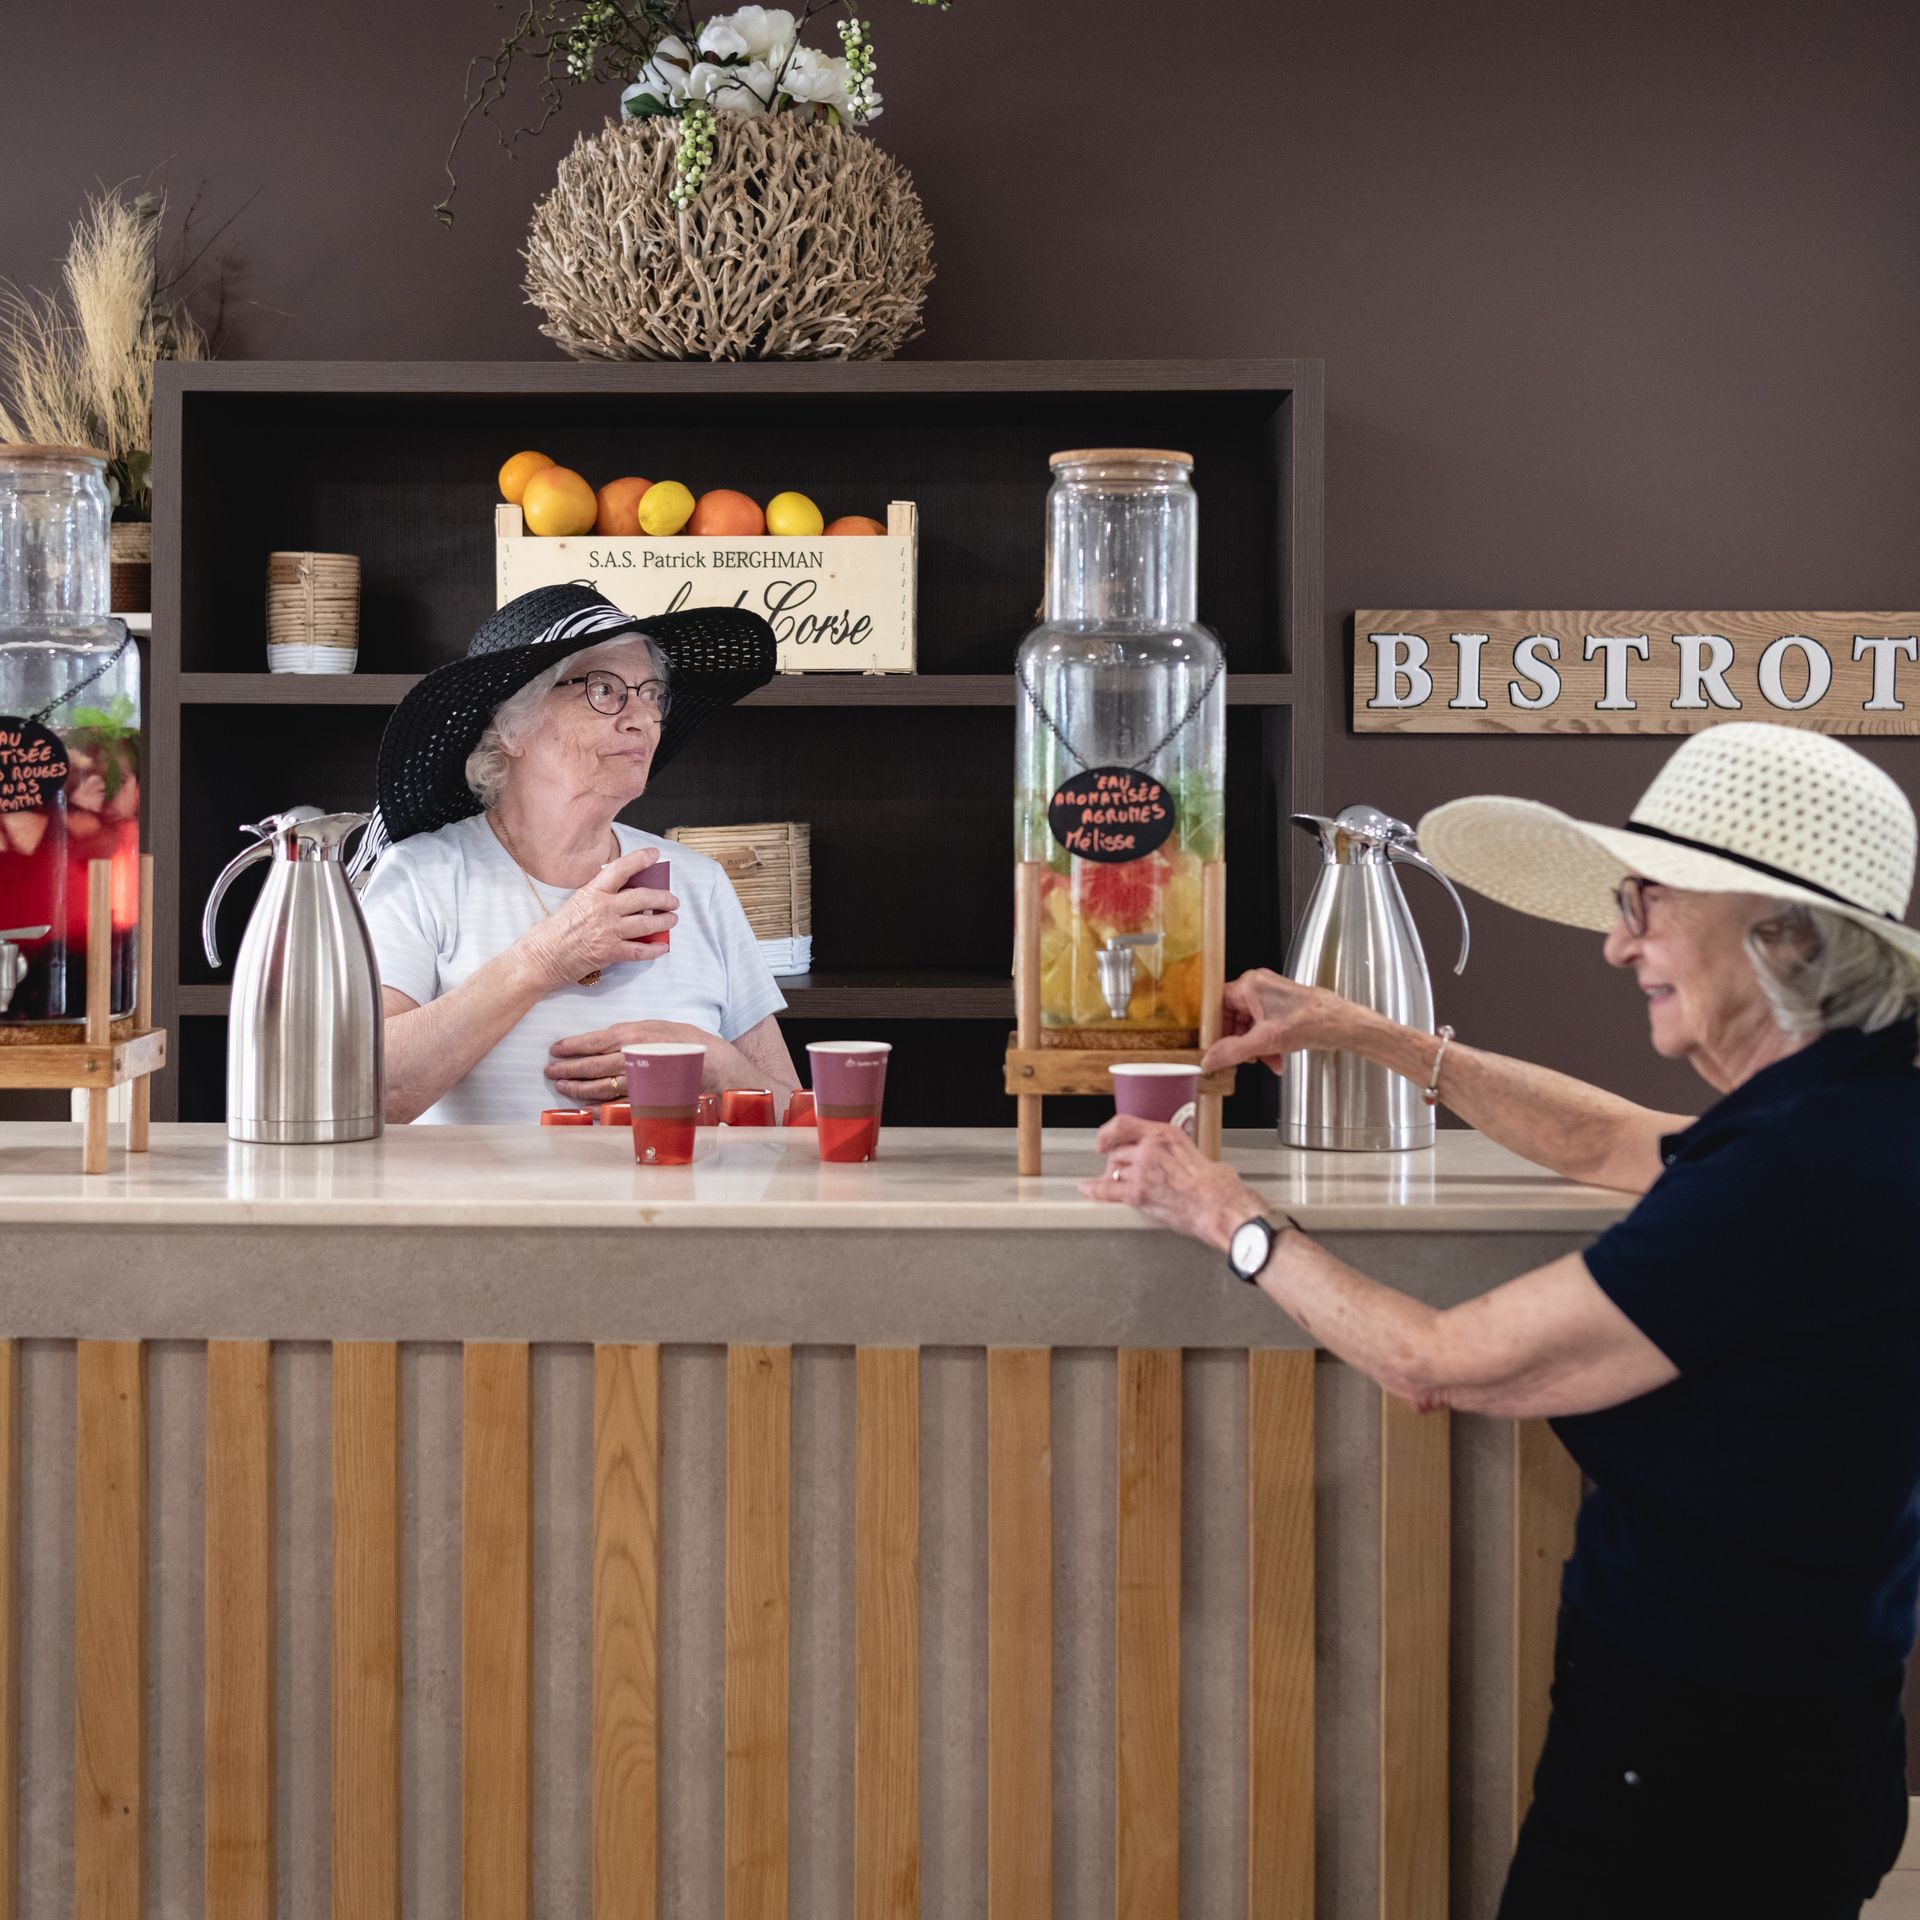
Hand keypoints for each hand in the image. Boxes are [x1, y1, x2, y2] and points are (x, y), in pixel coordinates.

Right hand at [517, 847, 678, 993]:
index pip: (619, 869)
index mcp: (592, 892)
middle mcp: (603, 909)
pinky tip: (663, 946)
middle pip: (642, 897)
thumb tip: (624, 891)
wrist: (541, 957)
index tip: (654, 854)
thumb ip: (598, 895)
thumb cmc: (554, 930)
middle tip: (672, 900)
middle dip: (663, 897)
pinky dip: (655, 948)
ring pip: (646, 923)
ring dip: (664, 921)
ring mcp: (608, 931)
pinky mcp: (610, 953)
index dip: (640, 859)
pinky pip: (640, 951)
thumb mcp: (575, 902)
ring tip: (672, 919)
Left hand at [546, 1019, 717, 1105]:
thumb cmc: (689, 1042)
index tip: (554, 1050)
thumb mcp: (659, 1026)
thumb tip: (605, 1038)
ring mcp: (637, 1081)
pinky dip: (597, 1108)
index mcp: (633, 1035)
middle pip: (590, 1066)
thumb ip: (631, 1031)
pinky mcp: (645, 1100)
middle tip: (550, 1071)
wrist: (717, 1066)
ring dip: (577, 1088)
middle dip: (566, 1069)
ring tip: (563, 1087)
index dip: (569, 1047)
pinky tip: (584, 1108)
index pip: (592, 1041)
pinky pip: (614, 1105)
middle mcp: (632, 1057)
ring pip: (598, 1087)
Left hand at [1080, 1113, 1264, 1250]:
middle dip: (1117, 1163)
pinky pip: (1108, 1190)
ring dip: (1114, 1179)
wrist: (1220, 1207)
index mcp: (1166, 1134)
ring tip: (1116, 1185)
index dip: (1109, 1132)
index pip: (1125, 1124)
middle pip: (1118, 1152)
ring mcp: (1142, 1170)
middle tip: (1119, 1171)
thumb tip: (1184, 1163)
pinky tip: (1089, 1190)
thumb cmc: (1218, 1186)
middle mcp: (1151, 1148)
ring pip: (1114, 1171)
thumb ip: (1180, 1154)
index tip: (1104, 1139)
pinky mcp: (1138, 1193)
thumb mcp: (1199, 1154)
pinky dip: (1095, 1190)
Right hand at [1202, 968, 1364, 1076]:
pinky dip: (1267, 1043)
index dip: (1216, 1028)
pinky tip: (1275, 1058)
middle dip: (1240, 1042)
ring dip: (1255, 1046)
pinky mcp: (1282, 1005)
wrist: (1339, 1024)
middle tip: (1241, 1058)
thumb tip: (1210, 1059)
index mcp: (1250, 985)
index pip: (1217, 1005)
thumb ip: (1232, 1052)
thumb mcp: (1264, 1041)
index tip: (1213, 1045)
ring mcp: (1271, 995)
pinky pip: (1264, 1025)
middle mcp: (1259, 985)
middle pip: (1234, 1017)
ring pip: (1250, 1024)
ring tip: (1265, 1061)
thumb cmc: (1310, 1021)